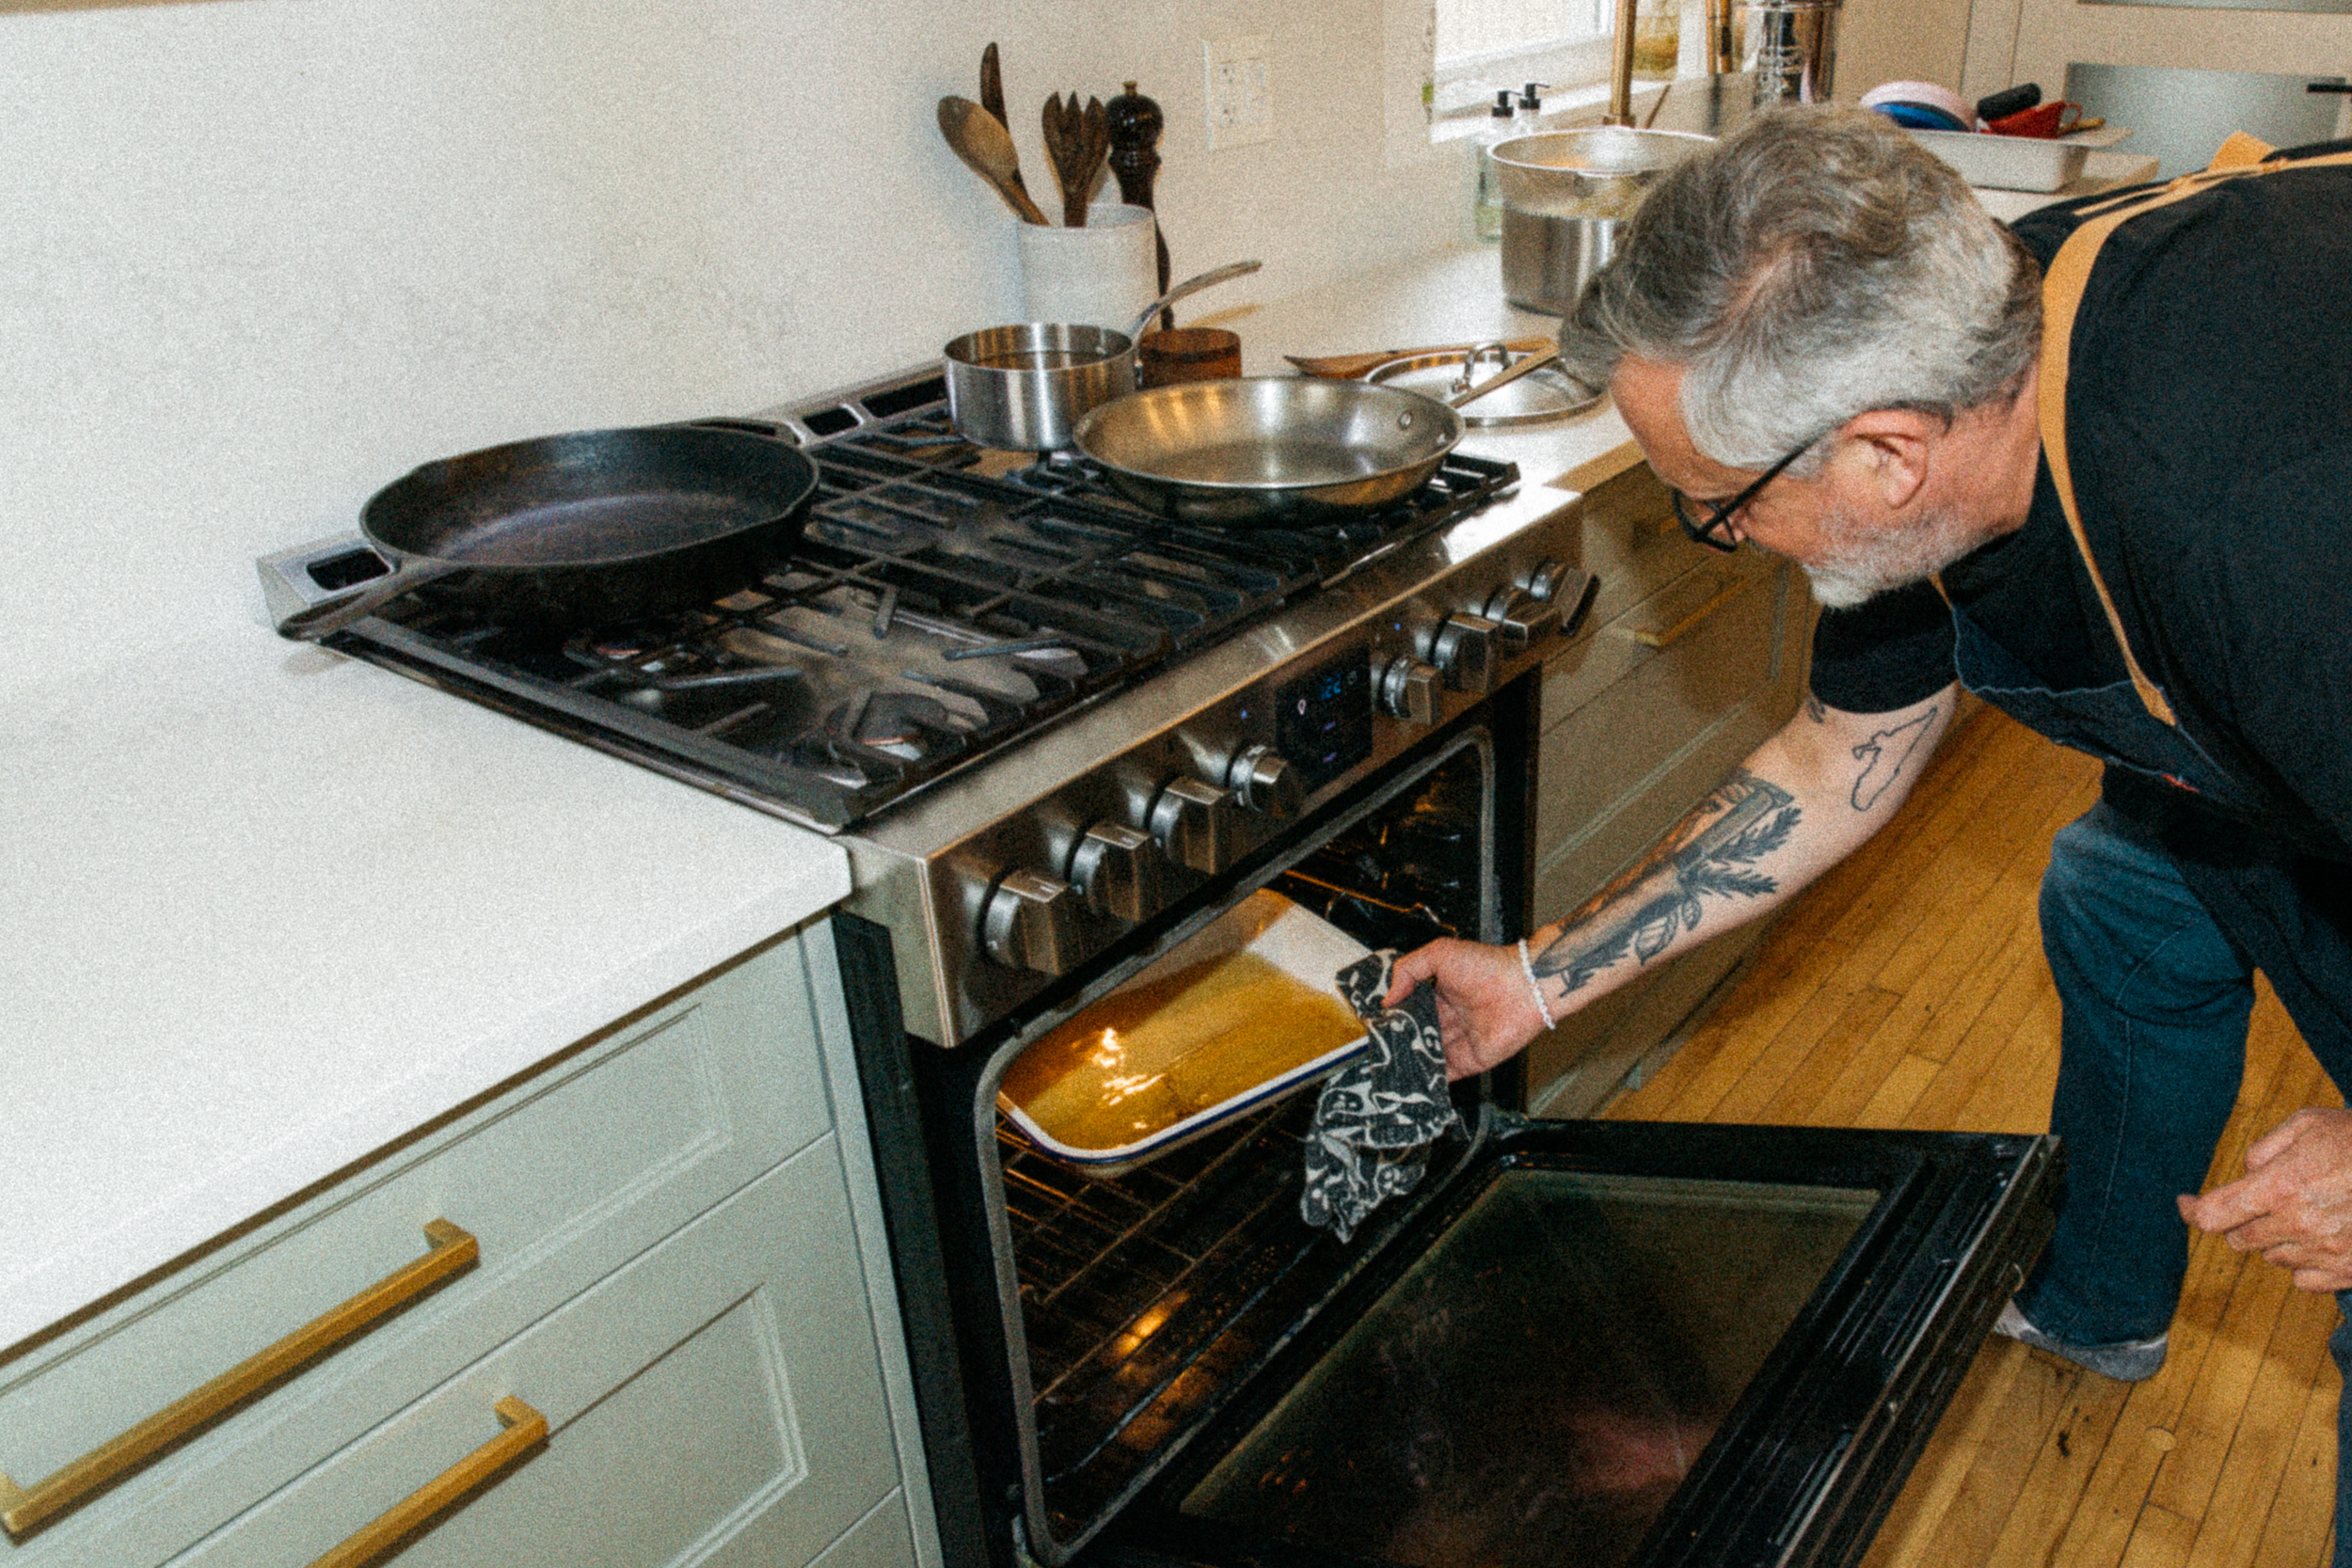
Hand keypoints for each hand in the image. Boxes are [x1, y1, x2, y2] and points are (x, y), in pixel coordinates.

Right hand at [1383, 939, 1546, 1079]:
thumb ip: (1407, 970)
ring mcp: (1459, 1042)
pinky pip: (1445, 1075)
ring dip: (1408, 1062)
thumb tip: (1387, 998)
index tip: (1374, 1024)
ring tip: (1385, 1067)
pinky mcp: (1470, 1062)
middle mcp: (1449, 1019)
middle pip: (1416, 1036)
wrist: (1525, 987)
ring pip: (1427, 1057)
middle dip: (1397, 1042)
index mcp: (1441, 994)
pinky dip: (1428, 1079)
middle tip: (1376, 1047)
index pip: (1410, 1010)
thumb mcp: (1440, 954)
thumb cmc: (1489, 966)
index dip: (1393, 1017)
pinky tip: (1408, 1080)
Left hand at [2179, 1107, 2351, 1291]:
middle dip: (2243, 1219)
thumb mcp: (2309, 1123)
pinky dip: (2305, 1263)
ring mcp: (2326, 1252)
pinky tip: (2323, 1237)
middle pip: (2240, 1239)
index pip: (2213, 1214)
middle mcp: (2298, 1225)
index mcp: (2280, 1187)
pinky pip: (2305, 1279)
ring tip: (2309, 1209)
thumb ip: (2265, 1149)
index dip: (2190, 1211)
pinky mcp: (2350, 1271)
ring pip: (2273, 1258)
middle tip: (2267, 1198)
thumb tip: (2247, 1173)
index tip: (2183, 1203)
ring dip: (2277, 1238)